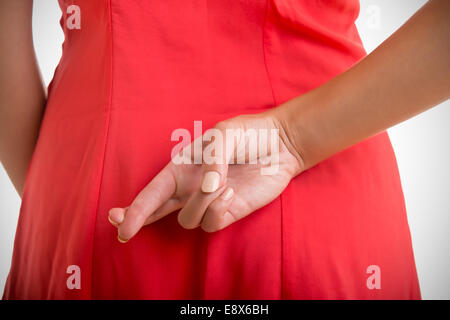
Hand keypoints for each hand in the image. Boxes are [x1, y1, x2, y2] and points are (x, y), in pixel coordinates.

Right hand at [108, 111, 303, 241]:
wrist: (278, 146)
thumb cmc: (247, 134)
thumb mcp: (223, 135)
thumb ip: (211, 160)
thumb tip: (205, 188)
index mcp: (181, 167)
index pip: (152, 191)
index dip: (134, 208)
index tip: (117, 219)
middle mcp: (189, 188)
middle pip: (156, 212)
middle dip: (137, 220)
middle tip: (124, 231)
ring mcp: (208, 203)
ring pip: (188, 219)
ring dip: (201, 203)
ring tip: (223, 184)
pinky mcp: (227, 213)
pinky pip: (212, 223)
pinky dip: (219, 209)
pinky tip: (231, 192)